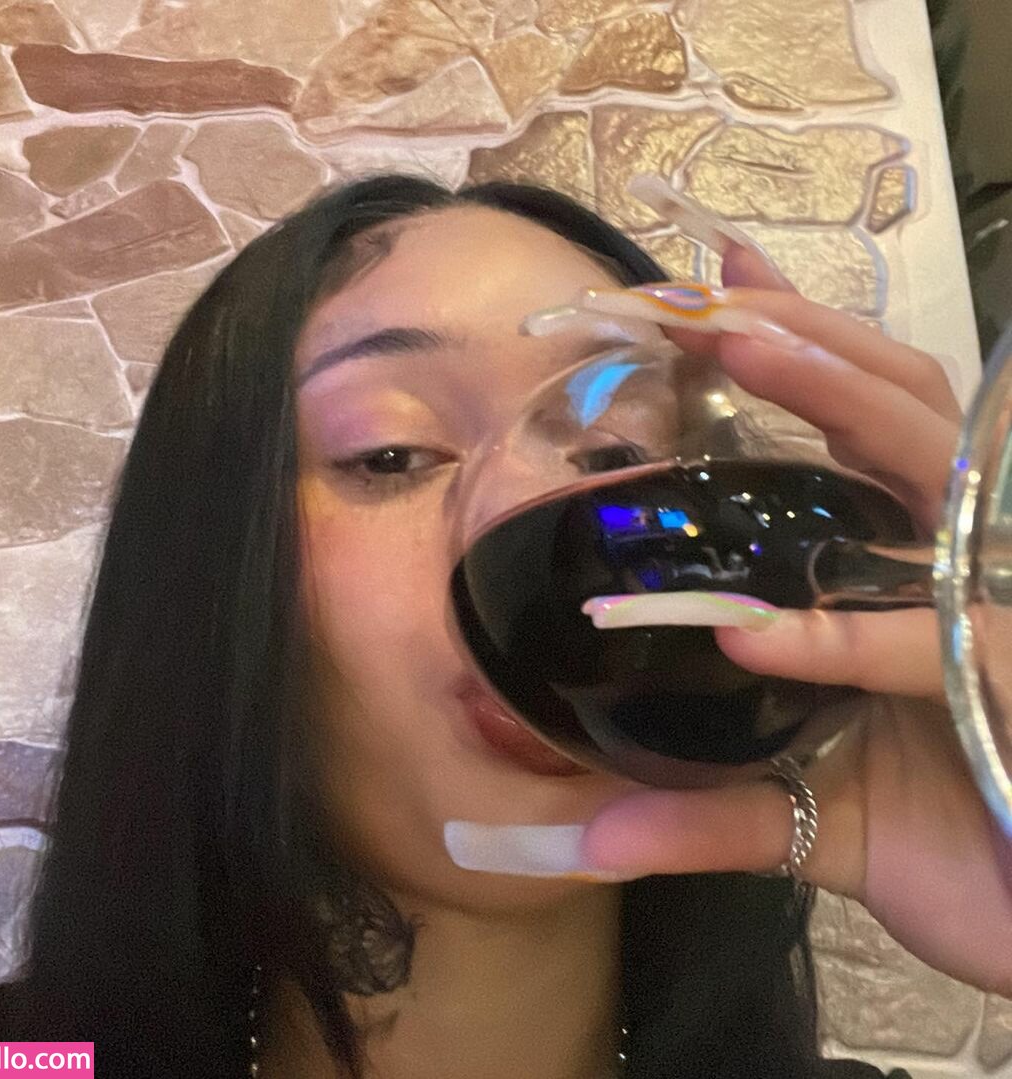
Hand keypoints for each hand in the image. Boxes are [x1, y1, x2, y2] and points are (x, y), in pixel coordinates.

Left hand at [575, 248, 1011, 994]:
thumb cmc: (951, 841)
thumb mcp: (812, 814)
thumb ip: (709, 809)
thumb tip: (589, 834)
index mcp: (904, 570)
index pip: (862, 425)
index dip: (803, 344)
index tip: (715, 279)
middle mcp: (957, 566)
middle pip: (898, 409)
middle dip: (806, 342)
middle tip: (705, 302)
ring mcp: (996, 611)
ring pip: (932, 478)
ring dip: (839, 402)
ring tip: (740, 347)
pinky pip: (932, 643)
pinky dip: (846, 635)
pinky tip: (753, 630)